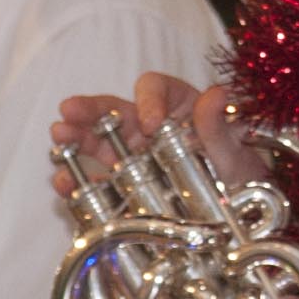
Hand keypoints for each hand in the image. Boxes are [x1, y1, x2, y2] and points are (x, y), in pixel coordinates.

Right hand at [51, 69, 261, 198]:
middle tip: (69, 110)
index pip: (155, 87)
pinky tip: (63, 182)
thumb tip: (216, 94)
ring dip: (76, 137)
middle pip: (115, 109)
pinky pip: (98, 179)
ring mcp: (134, 154)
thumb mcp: (234, 149)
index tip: (151, 123)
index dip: (149, 100)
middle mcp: (149, 125)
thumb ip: (219, 125)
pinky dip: (79, 181)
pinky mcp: (125, 185)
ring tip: (58, 136)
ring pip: (99, 140)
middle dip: (91, 109)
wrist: (240, 211)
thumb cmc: (238, 170)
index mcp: (177, 105)